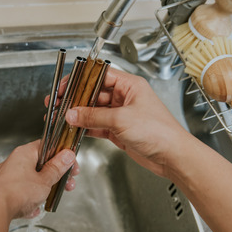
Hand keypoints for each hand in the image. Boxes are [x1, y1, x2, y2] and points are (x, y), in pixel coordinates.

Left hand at [0, 140, 76, 220]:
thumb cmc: (16, 192)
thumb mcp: (45, 180)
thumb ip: (57, 168)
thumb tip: (67, 156)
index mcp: (25, 153)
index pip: (47, 146)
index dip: (62, 155)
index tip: (70, 165)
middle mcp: (14, 161)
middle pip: (41, 164)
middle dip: (55, 176)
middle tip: (66, 184)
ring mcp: (8, 176)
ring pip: (31, 180)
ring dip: (43, 190)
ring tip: (48, 199)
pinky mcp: (3, 190)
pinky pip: (21, 193)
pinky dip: (29, 200)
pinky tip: (32, 209)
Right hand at [55, 68, 188, 177]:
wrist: (172, 156)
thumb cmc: (159, 132)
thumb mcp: (121, 120)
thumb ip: (94, 116)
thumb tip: (73, 114)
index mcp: (130, 85)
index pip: (100, 75)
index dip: (80, 79)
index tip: (65, 86)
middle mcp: (125, 98)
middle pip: (94, 93)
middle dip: (76, 99)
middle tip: (59, 103)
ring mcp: (121, 115)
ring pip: (94, 110)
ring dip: (79, 114)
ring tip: (63, 117)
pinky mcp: (119, 130)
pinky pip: (97, 125)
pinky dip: (86, 127)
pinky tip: (75, 129)